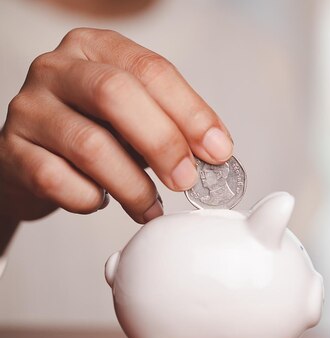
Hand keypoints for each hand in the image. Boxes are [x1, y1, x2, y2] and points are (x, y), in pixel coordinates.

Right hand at [0, 27, 232, 223]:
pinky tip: (103, 201)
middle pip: (115, 95)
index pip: (151, 70)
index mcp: (97, 48)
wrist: (39, 158)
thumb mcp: (139, 115)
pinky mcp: (11, 151)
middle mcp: (58, 68)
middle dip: (162, 143)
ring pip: (89, 145)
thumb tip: (216, 152)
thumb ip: (175, 124)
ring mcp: (30, 108)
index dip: (190, 112)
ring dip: (132, 185)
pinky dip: (90, 199)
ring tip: (150, 206)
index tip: (217, 150)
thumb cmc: (98, 132)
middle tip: (186, 180)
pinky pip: (58, 180)